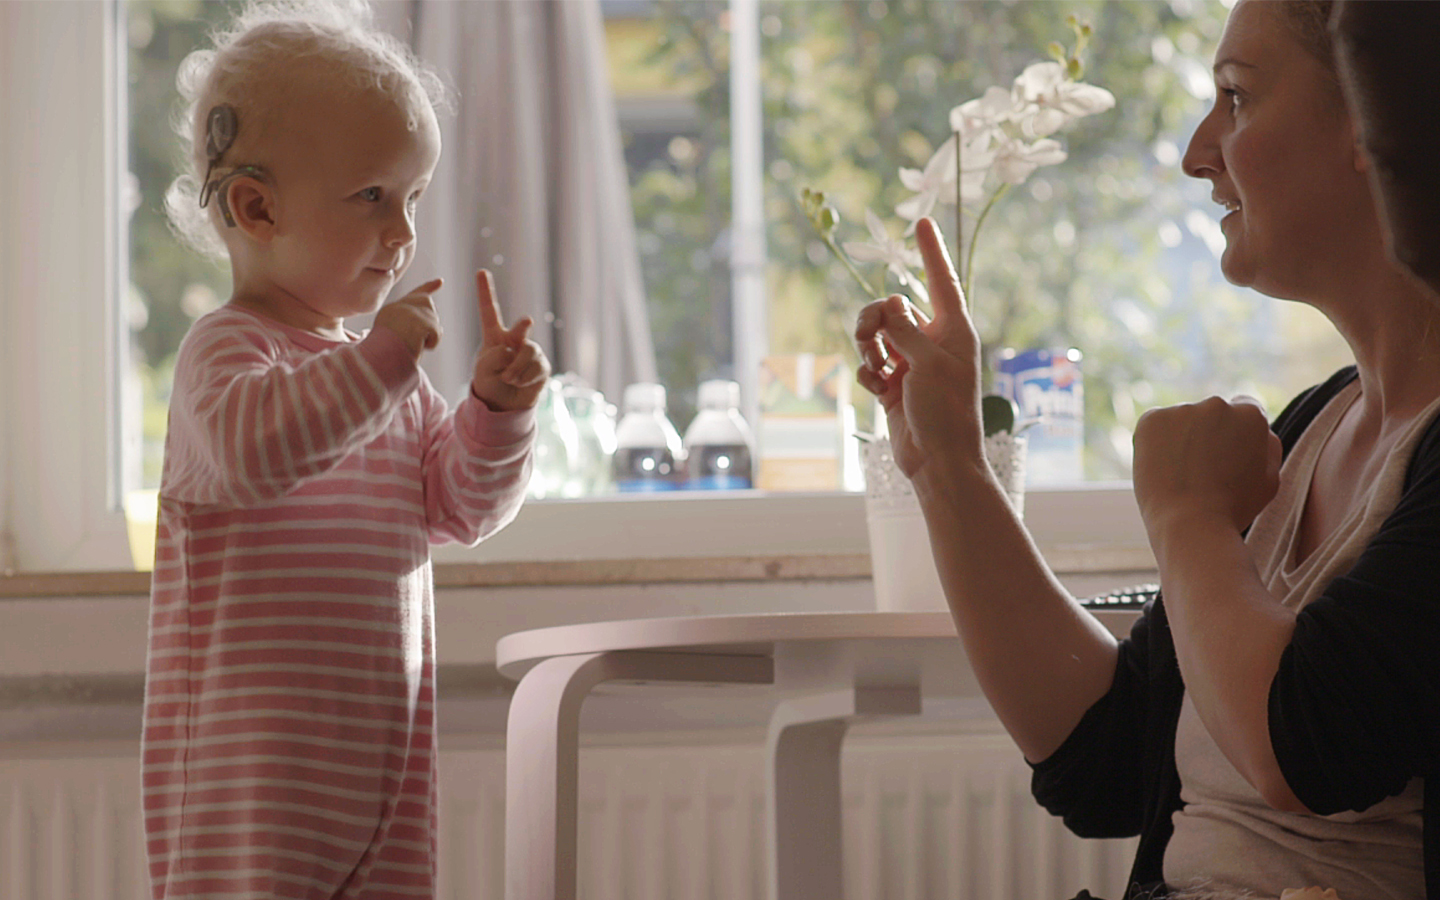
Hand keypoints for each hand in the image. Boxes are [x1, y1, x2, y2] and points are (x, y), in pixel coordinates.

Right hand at [375, 278, 442, 360]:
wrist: (380, 358)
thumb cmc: (386, 355)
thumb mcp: (396, 338)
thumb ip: (414, 327)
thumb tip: (439, 328)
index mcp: (392, 310)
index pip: (415, 295)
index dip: (429, 287)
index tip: (441, 281)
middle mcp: (402, 306)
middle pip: (430, 314)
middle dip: (429, 328)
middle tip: (412, 341)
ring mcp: (412, 312)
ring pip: (435, 325)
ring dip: (428, 339)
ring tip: (409, 345)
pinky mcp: (423, 321)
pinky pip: (436, 335)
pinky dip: (431, 344)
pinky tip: (416, 346)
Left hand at [469, 269, 549, 411]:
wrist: (504, 403)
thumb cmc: (489, 382)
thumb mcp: (482, 369)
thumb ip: (495, 357)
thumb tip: (515, 352)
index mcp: (494, 336)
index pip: (489, 311)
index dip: (485, 291)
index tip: (481, 272)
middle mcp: (514, 340)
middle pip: (520, 328)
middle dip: (522, 326)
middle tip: (527, 321)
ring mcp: (529, 351)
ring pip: (527, 352)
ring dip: (515, 370)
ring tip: (508, 379)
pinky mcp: (542, 365)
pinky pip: (535, 368)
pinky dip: (524, 378)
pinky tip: (519, 383)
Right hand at [853, 217, 983, 478]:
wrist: (937, 461)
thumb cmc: (945, 412)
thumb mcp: (928, 363)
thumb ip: (904, 329)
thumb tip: (888, 307)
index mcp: (953, 329)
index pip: (941, 279)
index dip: (930, 249)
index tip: (921, 220)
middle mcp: (933, 341)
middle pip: (894, 307)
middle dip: (874, 319)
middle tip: (868, 336)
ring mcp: (912, 363)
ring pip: (877, 335)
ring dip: (868, 349)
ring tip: (875, 371)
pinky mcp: (894, 384)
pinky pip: (870, 363)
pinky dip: (867, 373)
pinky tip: (876, 390)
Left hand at [1132, 395, 1282, 535]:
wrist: (1192, 524)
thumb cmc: (1234, 509)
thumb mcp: (1269, 478)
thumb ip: (1267, 446)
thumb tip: (1260, 428)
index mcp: (1251, 415)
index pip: (1243, 408)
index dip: (1232, 433)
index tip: (1223, 453)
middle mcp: (1218, 404)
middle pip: (1210, 415)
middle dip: (1206, 435)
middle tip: (1201, 471)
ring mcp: (1182, 409)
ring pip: (1181, 421)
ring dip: (1179, 439)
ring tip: (1180, 475)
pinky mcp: (1152, 419)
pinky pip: (1154, 426)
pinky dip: (1153, 443)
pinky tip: (1161, 469)